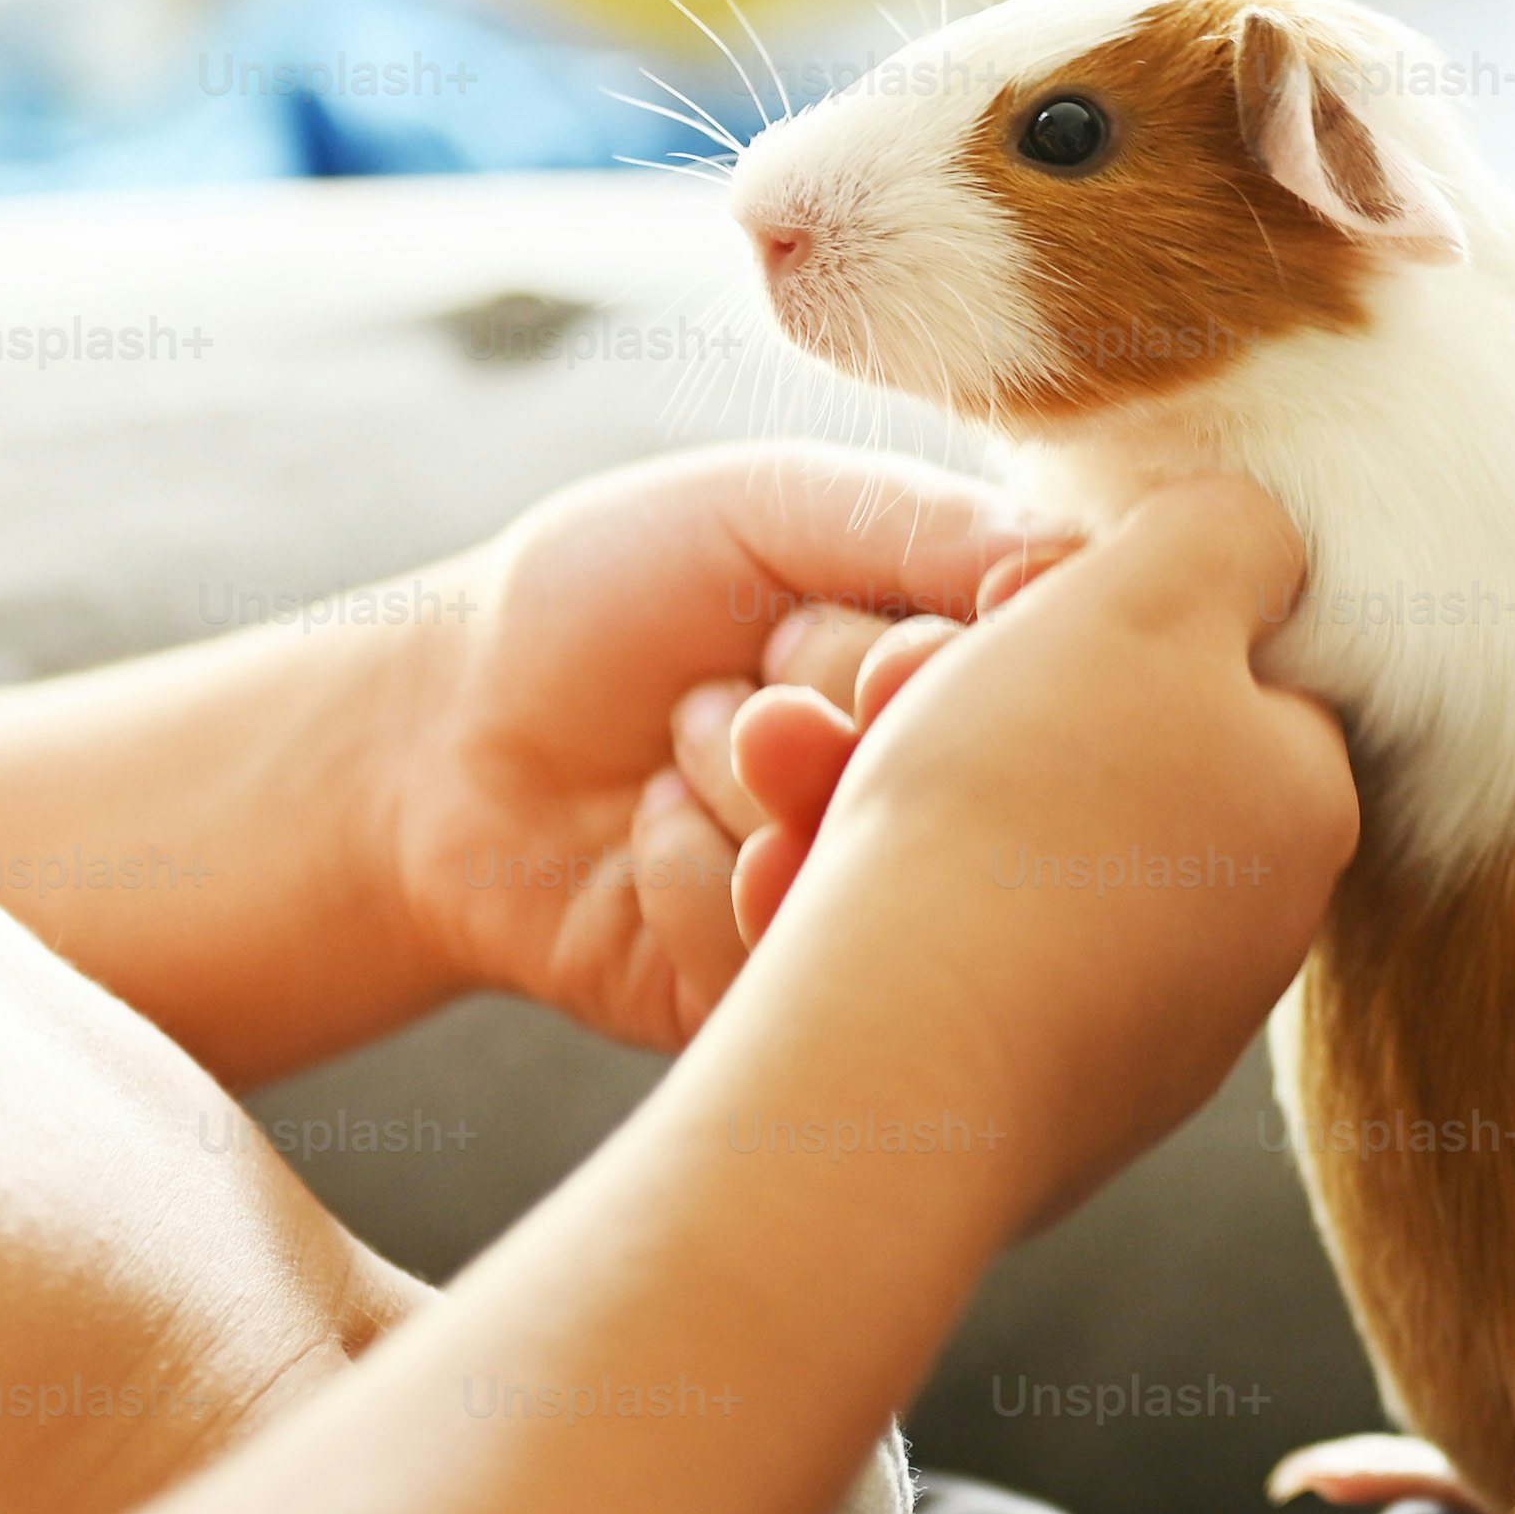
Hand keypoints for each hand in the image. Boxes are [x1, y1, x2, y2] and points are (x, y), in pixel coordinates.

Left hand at [391, 442, 1040, 1051]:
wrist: (440, 728)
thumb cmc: (605, 592)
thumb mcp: (761, 509)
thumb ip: (917, 525)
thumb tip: (1074, 565)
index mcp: (956, 676)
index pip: (1033, 695)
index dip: (948, 685)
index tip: (885, 662)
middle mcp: (925, 798)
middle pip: (961, 800)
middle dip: (832, 738)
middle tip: (756, 703)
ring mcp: (850, 912)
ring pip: (871, 892)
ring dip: (750, 798)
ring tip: (679, 742)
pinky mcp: (765, 1004)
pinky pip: (773, 966)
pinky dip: (693, 876)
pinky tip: (649, 828)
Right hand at [728, 473, 1359, 1232]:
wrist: (899, 1061)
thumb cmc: (1017, 806)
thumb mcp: (1144, 596)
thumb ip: (1227, 534)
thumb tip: (1256, 537)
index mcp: (1299, 808)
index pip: (1212, 668)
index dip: (1082, 616)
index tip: (987, 613)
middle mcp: (1245, 935)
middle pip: (1085, 769)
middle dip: (955, 714)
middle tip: (861, 692)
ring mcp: (1143, 1038)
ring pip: (992, 869)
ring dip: (875, 806)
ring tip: (780, 780)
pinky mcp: (1031, 1114)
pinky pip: (938, 976)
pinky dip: (858, 925)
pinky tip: (784, 897)